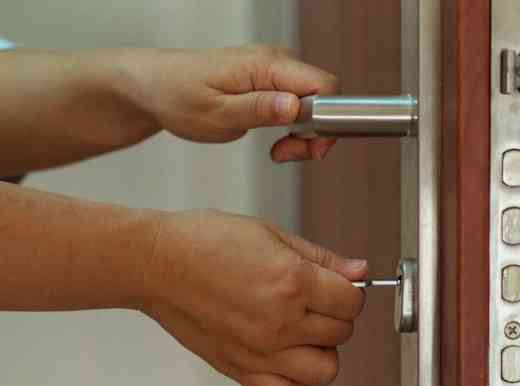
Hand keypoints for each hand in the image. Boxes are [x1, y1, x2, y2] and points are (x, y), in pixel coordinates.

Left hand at [128, 46, 339, 161]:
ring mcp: (276, 69)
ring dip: (304, 133)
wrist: (155, 86)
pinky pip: (301, 102)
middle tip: (285, 153)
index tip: (304, 147)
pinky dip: (294, 126)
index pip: (325, 86)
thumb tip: (296, 107)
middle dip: (314, 133)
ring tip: (278, 150)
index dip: (325, 121)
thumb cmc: (178, 96)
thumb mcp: (216, 114)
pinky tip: (276, 139)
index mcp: (267, 65)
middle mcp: (277, 61)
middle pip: (325, 97)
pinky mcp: (272, 80)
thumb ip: (259, 110)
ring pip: (315, 103)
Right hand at [138, 210, 366, 385]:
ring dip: (322, 349)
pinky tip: (286, 356)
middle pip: (342, 333)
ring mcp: (261, 351)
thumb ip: (322, 258)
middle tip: (315, 300)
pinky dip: (295, 382)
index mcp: (291, 282)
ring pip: (326, 369)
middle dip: (336, 315)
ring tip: (303, 329)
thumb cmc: (206, 241)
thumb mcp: (272, 233)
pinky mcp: (240, 370)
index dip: (350, 290)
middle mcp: (280, 322)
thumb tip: (359, 271)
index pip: (353, 301)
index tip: (337, 285)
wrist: (156, 263)